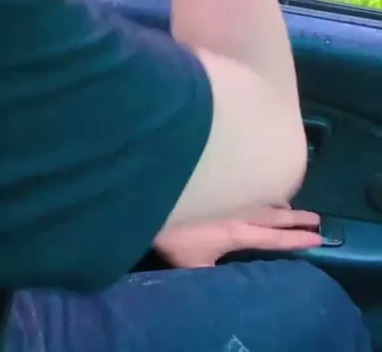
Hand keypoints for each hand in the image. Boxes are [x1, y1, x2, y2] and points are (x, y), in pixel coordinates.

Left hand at [154, 205, 321, 268]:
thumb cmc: (174, 237)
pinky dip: (263, 195)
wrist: (155, 202)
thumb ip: (213, 273)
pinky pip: (250, 192)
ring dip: (282, 206)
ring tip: (296, 208)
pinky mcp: (221, 190)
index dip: (296, 240)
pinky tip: (265, 196)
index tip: (317, 238)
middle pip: (275, 216)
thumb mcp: (195, 265)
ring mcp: (231, 198)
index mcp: (237, 233)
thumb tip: (226, 284)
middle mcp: (239, 213)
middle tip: (319, 220)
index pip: (274, 238)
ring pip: (264, 201)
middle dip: (297, 219)